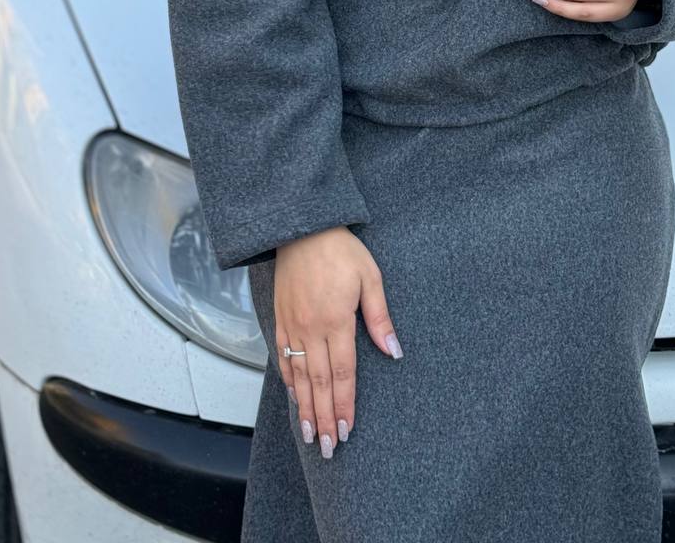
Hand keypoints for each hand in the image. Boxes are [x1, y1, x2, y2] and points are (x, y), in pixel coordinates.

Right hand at [274, 227, 402, 458]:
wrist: (302, 227)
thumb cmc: (340, 248)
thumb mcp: (370, 277)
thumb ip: (379, 317)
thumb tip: (394, 351)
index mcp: (335, 320)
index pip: (342, 373)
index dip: (346, 404)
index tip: (347, 429)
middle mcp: (311, 328)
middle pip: (318, 382)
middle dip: (324, 417)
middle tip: (328, 447)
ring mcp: (292, 325)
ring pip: (298, 375)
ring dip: (305, 407)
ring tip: (310, 434)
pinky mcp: (280, 318)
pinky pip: (283, 355)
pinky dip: (288, 380)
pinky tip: (294, 397)